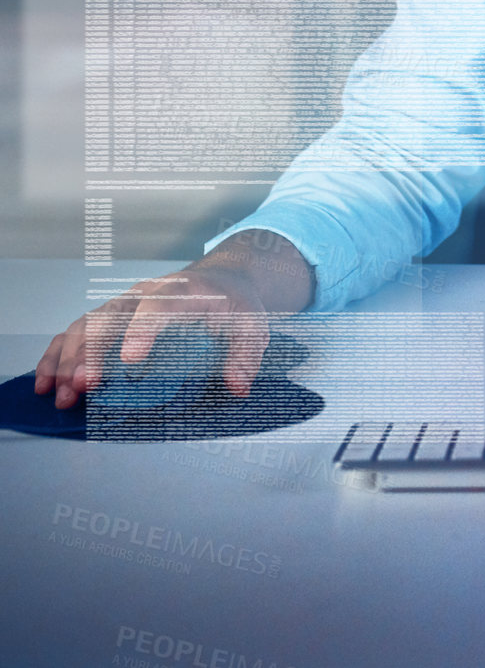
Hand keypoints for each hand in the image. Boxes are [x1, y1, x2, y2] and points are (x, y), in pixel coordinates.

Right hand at [33, 262, 270, 409]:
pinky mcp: (111, 317)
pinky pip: (76, 331)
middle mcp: (148, 293)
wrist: (223, 279)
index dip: (143, 329)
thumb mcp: (253, 324)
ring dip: (68, 359)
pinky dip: (57, 355)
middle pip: (112, 317)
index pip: (160, 305)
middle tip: (84, 387)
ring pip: (87, 324)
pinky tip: (45, 381)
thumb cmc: (234, 303)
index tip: (130, 358)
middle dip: (93, 353)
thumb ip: (246, 354)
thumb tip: (238, 385)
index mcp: (185, 291)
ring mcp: (125, 304)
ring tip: (60, 393)